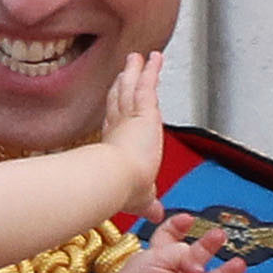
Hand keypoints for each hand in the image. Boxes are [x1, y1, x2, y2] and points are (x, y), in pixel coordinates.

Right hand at [99, 50, 167, 220]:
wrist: (115, 181)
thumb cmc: (120, 190)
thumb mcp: (140, 198)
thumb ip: (149, 203)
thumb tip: (156, 215)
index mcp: (115, 146)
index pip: (116, 122)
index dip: (117, 109)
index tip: (117, 99)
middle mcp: (119, 128)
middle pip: (121, 99)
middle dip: (123, 83)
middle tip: (125, 70)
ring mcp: (130, 117)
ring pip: (131, 88)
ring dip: (135, 72)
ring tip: (137, 58)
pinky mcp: (142, 110)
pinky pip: (146, 84)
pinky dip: (150, 70)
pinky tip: (153, 58)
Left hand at [104, 214, 248, 272]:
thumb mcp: (157, 257)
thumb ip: (182, 253)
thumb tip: (200, 266)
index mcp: (161, 258)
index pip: (171, 236)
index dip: (179, 225)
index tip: (188, 219)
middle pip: (198, 254)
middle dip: (210, 243)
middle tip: (220, 234)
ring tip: (239, 263)